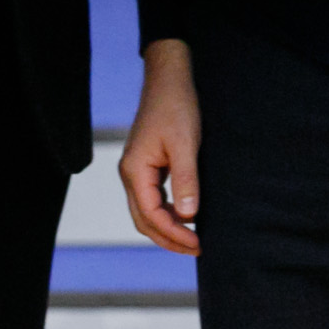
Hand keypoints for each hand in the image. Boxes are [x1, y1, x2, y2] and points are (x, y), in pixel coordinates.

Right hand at [119, 38, 201, 254]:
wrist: (168, 80)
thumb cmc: (176, 107)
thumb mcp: (185, 144)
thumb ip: (186, 180)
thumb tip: (189, 216)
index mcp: (134, 171)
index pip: (150, 216)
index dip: (174, 235)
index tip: (198, 243)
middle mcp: (130, 174)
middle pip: (143, 221)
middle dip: (169, 239)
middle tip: (197, 248)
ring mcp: (136, 170)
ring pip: (146, 212)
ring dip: (167, 229)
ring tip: (192, 239)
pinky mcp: (145, 166)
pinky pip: (152, 199)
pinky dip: (167, 214)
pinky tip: (185, 217)